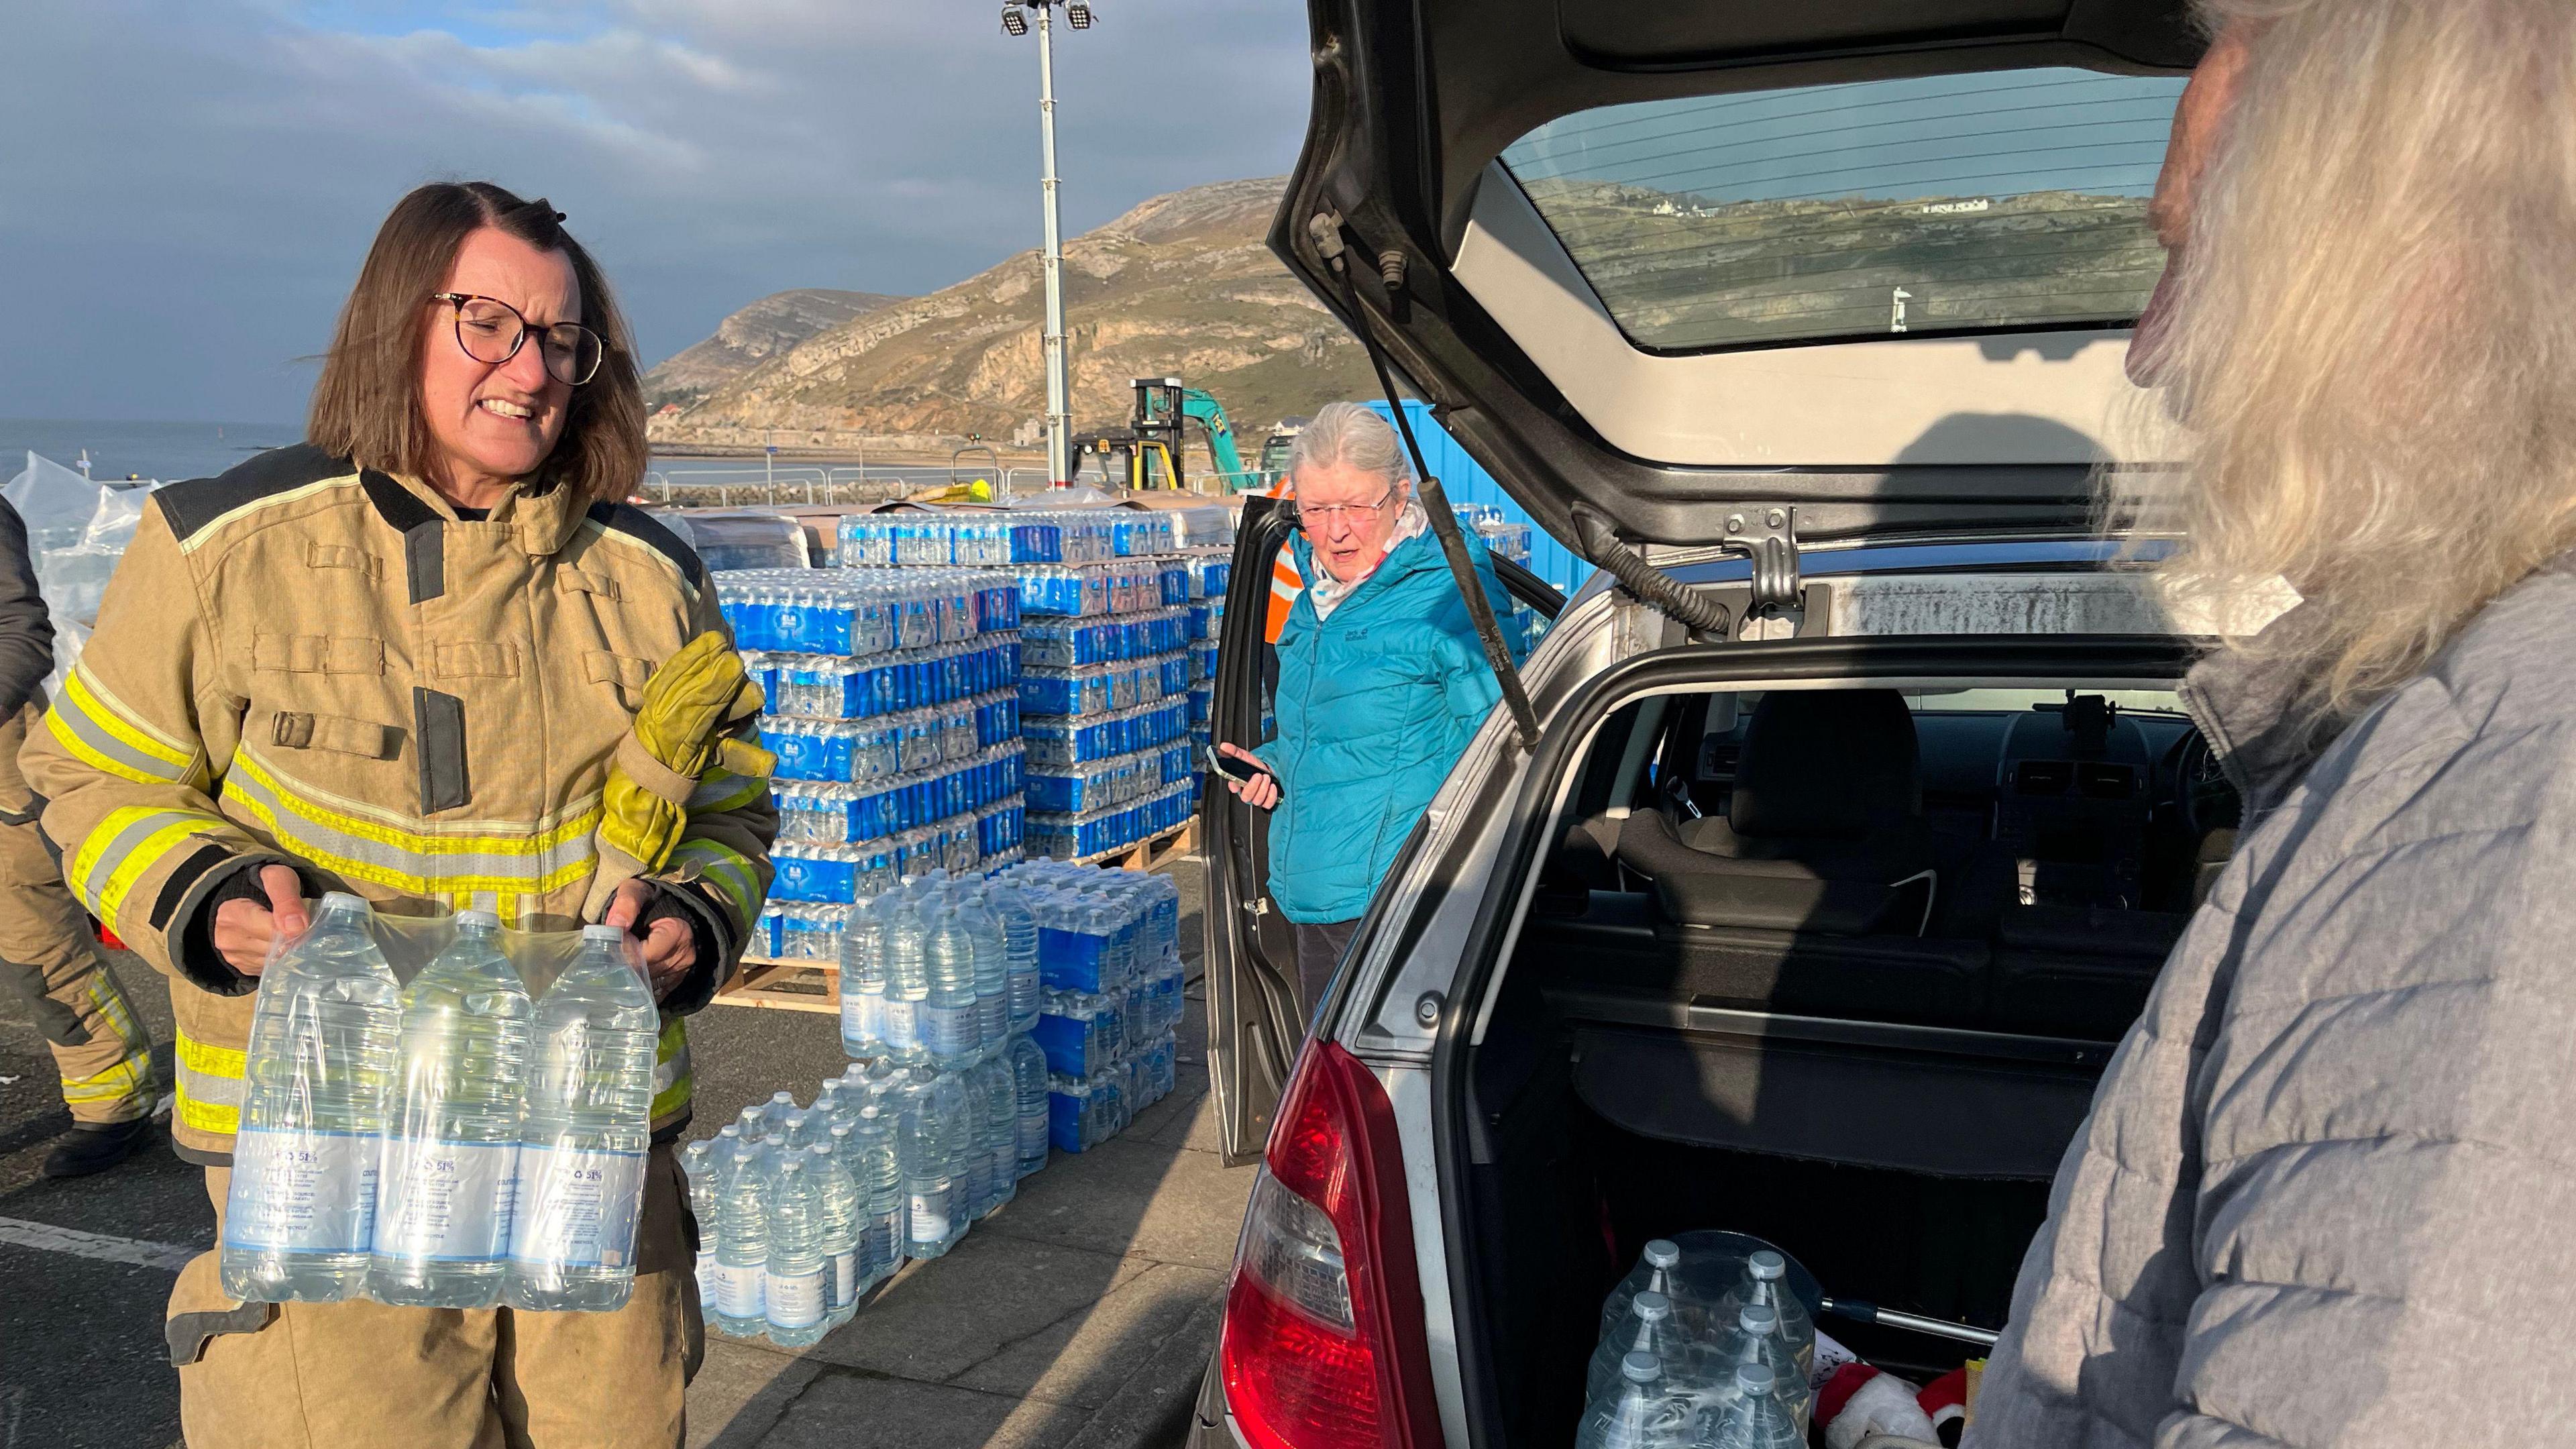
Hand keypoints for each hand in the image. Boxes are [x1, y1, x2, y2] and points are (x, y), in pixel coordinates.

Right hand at [211, 865, 309, 977]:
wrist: (244, 896)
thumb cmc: (262, 885)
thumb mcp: (277, 879)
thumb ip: (287, 900)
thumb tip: (297, 927)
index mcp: (232, 915)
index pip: (274, 932)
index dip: (293, 925)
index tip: (299, 917)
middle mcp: (228, 940)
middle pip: (274, 949)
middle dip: (290, 938)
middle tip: (294, 924)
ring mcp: (233, 956)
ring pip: (273, 961)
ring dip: (285, 949)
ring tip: (284, 932)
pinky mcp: (242, 967)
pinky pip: (269, 968)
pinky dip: (278, 958)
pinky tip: (277, 943)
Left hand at [605, 879, 695, 1001]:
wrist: (668, 909)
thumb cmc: (650, 900)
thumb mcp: (636, 892)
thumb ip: (626, 904)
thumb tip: (615, 926)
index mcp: (677, 932)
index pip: (645, 955)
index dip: (624, 953)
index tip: (610, 949)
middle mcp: (684, 955)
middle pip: (647, 972)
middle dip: (626, 968)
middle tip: (608, 962)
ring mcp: (683, 970)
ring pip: (650, 984)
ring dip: (633, 979)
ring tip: (617, 970)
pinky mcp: (678, 980)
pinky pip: (657, 992)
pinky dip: (642, 989)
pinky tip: (629, 984)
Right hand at [1218, 742, 1279, 810]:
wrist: (1268, 769)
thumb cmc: (1255, 766)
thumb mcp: (1244, 756)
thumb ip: (1234, 752)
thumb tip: (1224, 746)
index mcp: (1238, 784)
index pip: (1233, 788)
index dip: (1234, 785)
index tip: (1237, 780)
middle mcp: (1246, 793)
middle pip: (1246, 796)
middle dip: (1253, 786)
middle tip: (1258, 775)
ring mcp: (1256, 798)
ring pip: (1257, 800)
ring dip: (1263, 788)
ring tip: (1266, 777)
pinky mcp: (1266, 801)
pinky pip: (1268, 803)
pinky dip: (1271, 795)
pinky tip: (1272, 786)